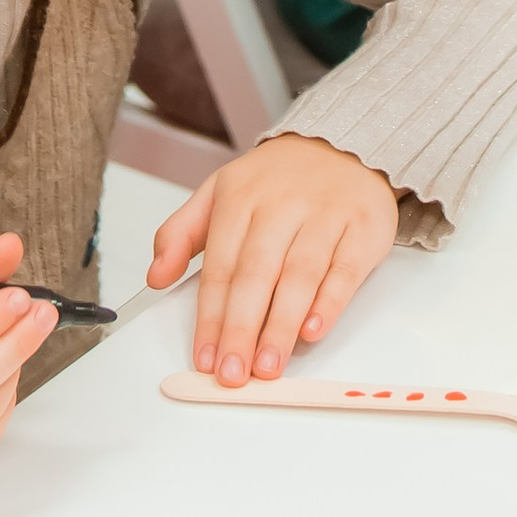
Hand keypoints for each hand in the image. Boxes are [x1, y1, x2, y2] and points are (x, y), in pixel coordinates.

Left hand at [146, 130, 398, 384]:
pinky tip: (313, 331)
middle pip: (256, 275)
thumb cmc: (277, 181)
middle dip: (241, 329)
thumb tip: (155, 276)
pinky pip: (344, 269)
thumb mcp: (218, 193)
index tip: (204, 355)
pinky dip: (329, 302)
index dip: (210, 316)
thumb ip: (180, 234)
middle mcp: (280, 206)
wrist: (342, 143)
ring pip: (299, 277)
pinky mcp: (361, 227)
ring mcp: (324, 215)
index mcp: (239, 199)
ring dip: (281, 326)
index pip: (220, 267)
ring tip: (267, 366)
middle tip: (233, 372)